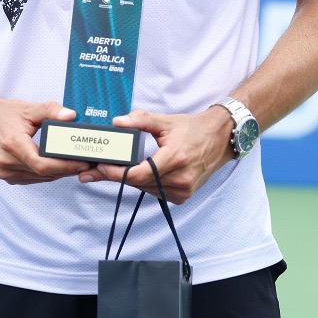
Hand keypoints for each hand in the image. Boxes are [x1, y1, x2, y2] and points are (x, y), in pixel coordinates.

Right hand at [0, 96, 87, 184]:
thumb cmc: (4, 113)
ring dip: (59, 173)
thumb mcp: (28, 108)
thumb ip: (51, 110)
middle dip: (67, 169)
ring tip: (76, 164)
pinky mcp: (6, 176)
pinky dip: (47, 174)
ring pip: (39, 178)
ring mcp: (5, 172)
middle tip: (86, 162)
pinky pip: (32, 179)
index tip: (82, 162)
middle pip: (44, 173)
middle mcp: (6, 162)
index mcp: (12, 144)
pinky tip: (59, 167)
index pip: (43, 164)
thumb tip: (71, 116)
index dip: (65, 166)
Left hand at [81, 107, 233, 203]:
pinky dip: (146, 184)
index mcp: (175, 158)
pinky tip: (142, 174)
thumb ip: (141, 120)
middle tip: (98, 169)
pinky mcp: (183, 196)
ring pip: (146, 189)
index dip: (117, 173)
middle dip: (118, 175)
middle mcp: (180, 178)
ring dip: (132, 180)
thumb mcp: (166, 121)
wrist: (219, 139)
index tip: (101, 167)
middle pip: (139, 183)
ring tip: (118, 169)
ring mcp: (183, 190)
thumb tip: (118, 122)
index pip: (139, 174)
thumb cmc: (192, 129)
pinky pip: (156, 193)